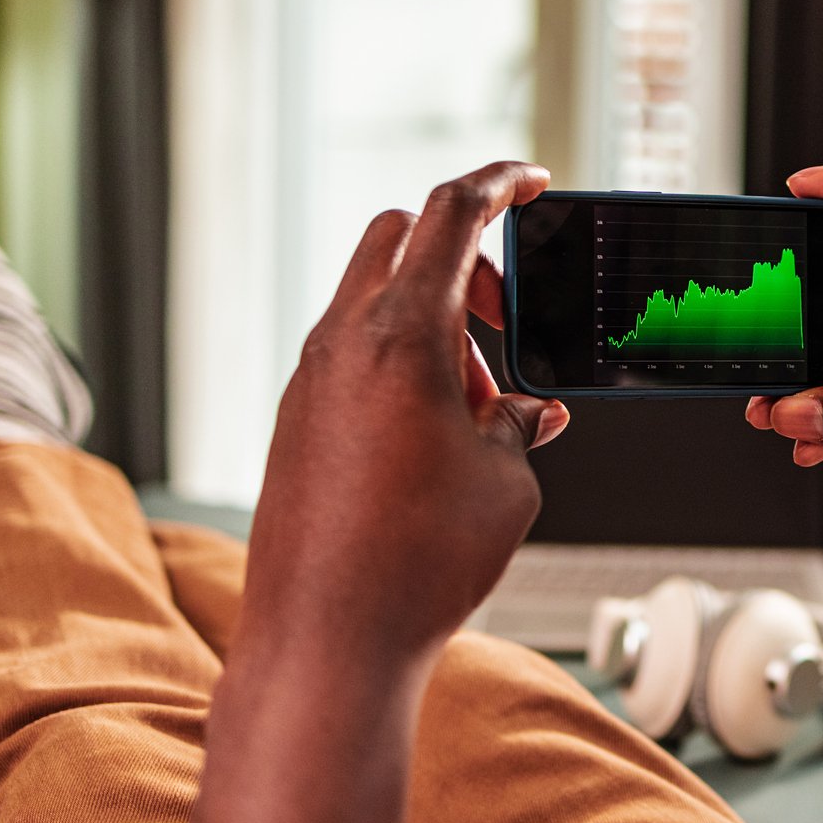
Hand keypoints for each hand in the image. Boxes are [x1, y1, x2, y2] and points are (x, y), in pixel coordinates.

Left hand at [242, 161, 569, 670]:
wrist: (326, 643)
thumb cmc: (414, 565)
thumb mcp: (506, 480)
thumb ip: (521, 423)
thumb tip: (527, 412)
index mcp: (403, 333)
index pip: (451, 213)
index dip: (498, 182)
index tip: (528, 179)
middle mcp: (343, 343)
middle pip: (399, 238)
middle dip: (464, 259)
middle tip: (508, 320)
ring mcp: (309, 380)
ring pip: (373, 299)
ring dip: (433, 320)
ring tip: (481, 406)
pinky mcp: (295, 421)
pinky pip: (352, 354)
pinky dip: (400, 362)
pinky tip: (437, 436)